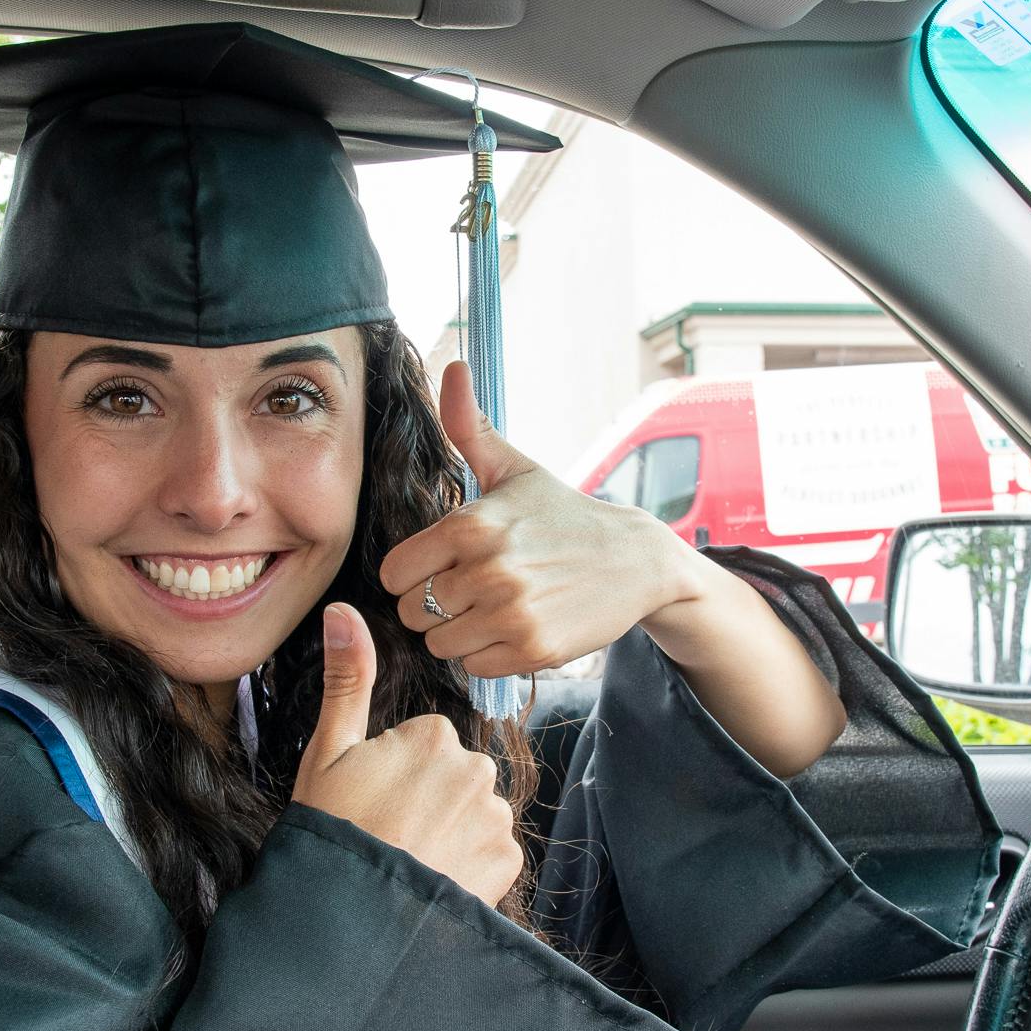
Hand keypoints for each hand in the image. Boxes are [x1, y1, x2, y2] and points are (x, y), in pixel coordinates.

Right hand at [291, 603, 522, 907]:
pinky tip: (434, 878)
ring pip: (475, 813)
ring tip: (410, 860)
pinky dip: (469, 866)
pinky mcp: (508, 860)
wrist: (349, 917)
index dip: (394, 773)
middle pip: (454, 776)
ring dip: (451, 833)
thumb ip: (348, 678)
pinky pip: (492, 853)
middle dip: (429, 800)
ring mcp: (496, 816)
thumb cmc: (332, 830)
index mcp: (435, 735)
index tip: (371, 801)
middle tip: (389, 833)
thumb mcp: (329, 751)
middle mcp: (477, 767)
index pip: (424, 743)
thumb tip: (342, 609)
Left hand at [381, 362, 700, 676]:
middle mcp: (487, 570)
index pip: (394, 572)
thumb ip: (467, 427)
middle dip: (434, 603)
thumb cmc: (563, 514)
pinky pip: (473, 664)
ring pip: (439, 642)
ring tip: (492, 608)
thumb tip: (451, 365)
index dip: (412, 573)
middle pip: (413, 611)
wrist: (636, 561)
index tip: (441, 566)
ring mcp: (510, 613)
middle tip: (470, 589)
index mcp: (470, 525)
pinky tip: (513, 627)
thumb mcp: (515, 469)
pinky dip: (487, 653)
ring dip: (459, 632)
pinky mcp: (532, 649)